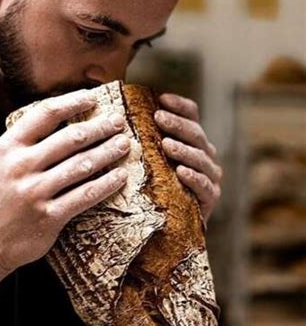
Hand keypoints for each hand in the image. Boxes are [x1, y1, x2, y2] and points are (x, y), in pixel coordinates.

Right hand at [0, 89, 129, 276]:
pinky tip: (120, 176)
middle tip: (118, 121)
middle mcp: (20, 166)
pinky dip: (106, 184)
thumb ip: (24, 144)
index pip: (45, 114)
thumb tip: (62, 120)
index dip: (72, 102)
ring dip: (108, 152)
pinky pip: (85, 195)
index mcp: (7, 147)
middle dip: (100, 127)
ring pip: (82, 165)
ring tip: (124, 144)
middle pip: (70, 138)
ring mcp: (35, 192)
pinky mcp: (49, 217)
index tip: (92, 98)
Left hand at [153, 93, 221, 225]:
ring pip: (201, 158)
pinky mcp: (210, 199)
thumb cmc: (151, 185)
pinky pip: (205, 186)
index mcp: (191, 139)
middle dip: (177, 124)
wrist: (164, 226)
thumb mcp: (146, 158)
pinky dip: (194, 178)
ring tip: (166, 145)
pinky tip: (181, 172)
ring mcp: (210, 176)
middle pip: (196, 134)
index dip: (179, 105)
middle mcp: (204, 154)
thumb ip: (142, 136)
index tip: (161, 98)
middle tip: (158, 117)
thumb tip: (116, 111)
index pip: (192, 115)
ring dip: (184, 150)